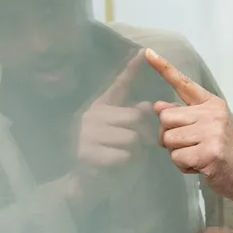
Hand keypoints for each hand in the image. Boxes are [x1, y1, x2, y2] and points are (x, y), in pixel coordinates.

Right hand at [76, 50, 150, 177]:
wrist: (83, 182)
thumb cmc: (107, 155)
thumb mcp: (123, 133)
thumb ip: (133, 118)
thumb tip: (149, 105)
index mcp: (101, 107)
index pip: (119, 84)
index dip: (130, 68)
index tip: (143, 51)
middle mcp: (91, 115)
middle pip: (134, 117)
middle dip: (142, 134)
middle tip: (137, 145)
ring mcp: (86, 133)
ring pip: (130, 138)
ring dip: (132, 150)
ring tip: (120, 154)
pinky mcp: (86, 152)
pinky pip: (122, 154)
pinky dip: (123, 162)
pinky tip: (112, 163)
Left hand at [146, 49, 232, 211]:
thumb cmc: (218, 151)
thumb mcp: (202, 127)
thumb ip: (182, 115)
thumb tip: (157, 106)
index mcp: (211, 103)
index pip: (183, 83)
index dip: (163, 68)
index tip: (147, 52)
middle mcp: (213, 113)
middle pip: (166, 118)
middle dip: (169, 136)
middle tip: (188, 146)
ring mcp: (213, 132)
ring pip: (169, 139)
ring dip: (176, 153)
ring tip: (195, 156)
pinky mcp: (209, 152)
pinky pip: (177, 157)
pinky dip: (183, 166)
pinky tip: (198, 166)